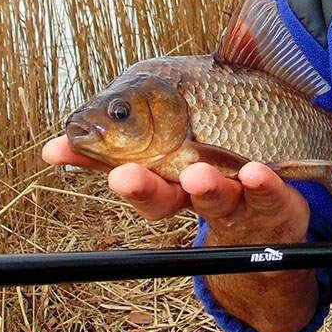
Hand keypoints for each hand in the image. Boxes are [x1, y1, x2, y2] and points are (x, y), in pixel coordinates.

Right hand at [41, 135, 309, 243]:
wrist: (275, 214)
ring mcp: (235, 199)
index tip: (57, 149)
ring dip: (204, 186)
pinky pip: (269, 195)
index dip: (88, 159)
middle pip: (161, 196)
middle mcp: (192, 192)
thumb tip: (70, 132)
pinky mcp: (275, 201)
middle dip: (141, 186)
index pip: (120, 167)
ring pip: (215, 198)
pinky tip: (258, 171)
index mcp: (163, 173)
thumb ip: (148, 117)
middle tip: (124, 175)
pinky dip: (263, 185)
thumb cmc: (222, 161)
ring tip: (196, 173)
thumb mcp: (182, 131)